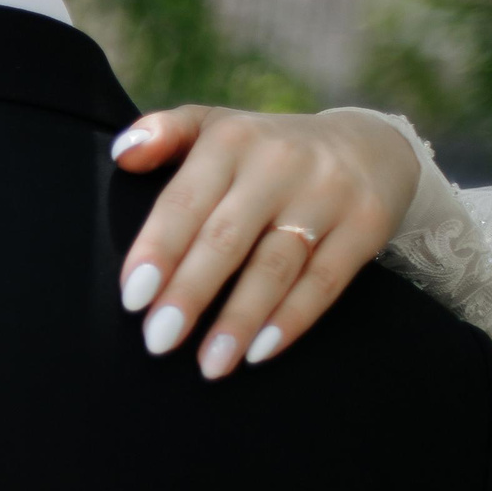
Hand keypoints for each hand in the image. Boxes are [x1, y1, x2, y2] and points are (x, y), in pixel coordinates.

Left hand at [112, 105, 420, 378]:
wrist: (370, 144)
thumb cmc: (264, 149)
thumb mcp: (214, 126)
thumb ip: (163, 134)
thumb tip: (121, 155)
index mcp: (231, 141)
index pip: (185, 201)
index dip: (158, 250)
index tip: (133, 297)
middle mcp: (278, 165)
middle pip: (227, 238)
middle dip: (190, 293)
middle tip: (158, 341)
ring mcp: (326, 195)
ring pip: (275, 265)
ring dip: (240, 319)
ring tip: (210, 364)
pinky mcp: (365, 224)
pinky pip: (325, 280)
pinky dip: (293, 319)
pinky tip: (260, 352)